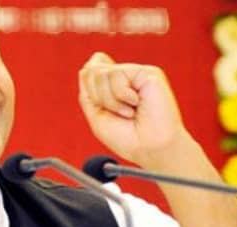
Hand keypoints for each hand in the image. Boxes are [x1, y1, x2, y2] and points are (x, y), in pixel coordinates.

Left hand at [78, 52, 189, 167]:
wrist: (150, 148)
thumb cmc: (126, 138)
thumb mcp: (97, 117)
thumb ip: (88, 93)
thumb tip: (87, 67)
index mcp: (113, 87)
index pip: (89, 71)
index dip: (89, 89)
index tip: (104, 107)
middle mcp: (125, 78)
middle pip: (91, 71)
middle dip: (98, 98)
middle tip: (117, 113)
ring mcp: (136, 74)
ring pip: (101, 73)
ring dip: (110, 100)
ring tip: (128, 112)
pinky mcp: (147, 72)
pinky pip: (117, 74)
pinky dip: (121, 95)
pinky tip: (137, 103)